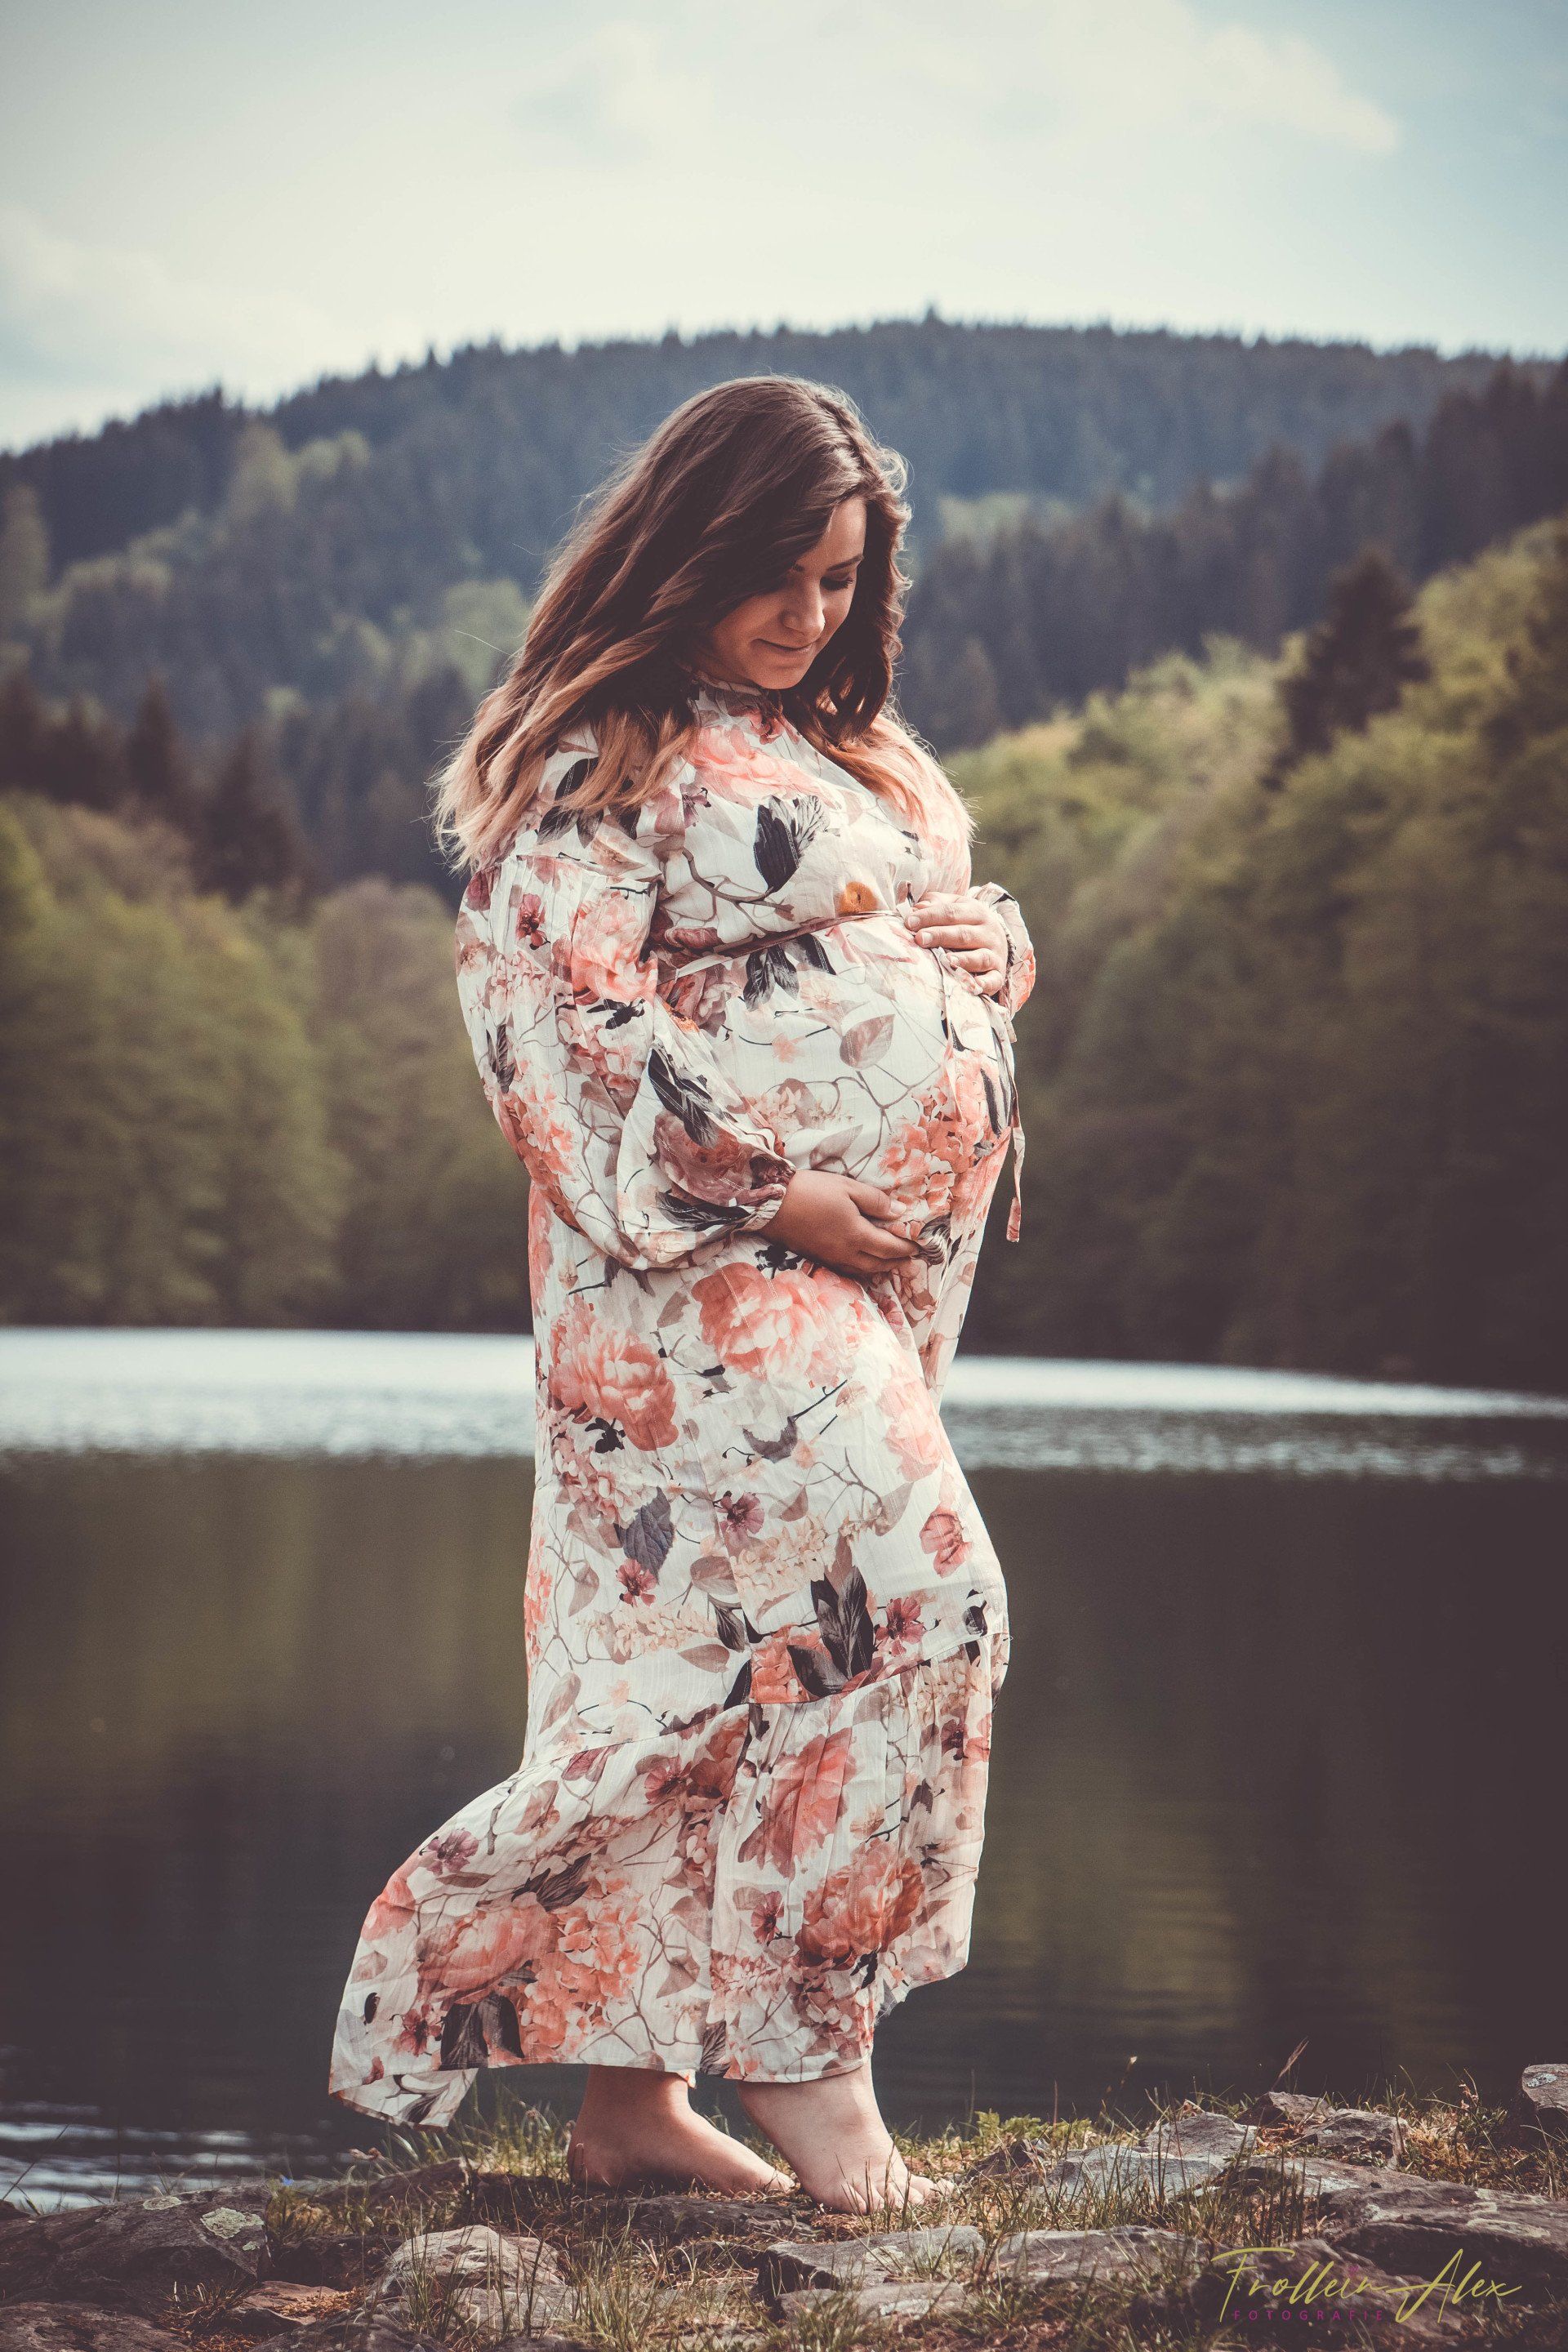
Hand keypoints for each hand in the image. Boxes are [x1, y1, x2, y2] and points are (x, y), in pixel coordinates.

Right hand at [765, 1171, 919, 1276]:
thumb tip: (900, 1213)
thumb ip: (875, 1201)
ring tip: (891, 1264)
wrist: (771, 1205)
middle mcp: (846, 1252)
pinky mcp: (817, 1257)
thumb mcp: (847, 1188)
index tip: (920, 1245)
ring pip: (863, 1270)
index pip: (890, 1247)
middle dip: (897, 1261)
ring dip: (881, 1268)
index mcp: (856, 1235)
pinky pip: (847, 1269)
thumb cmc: (811, 1191)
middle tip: (911, 1258)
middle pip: (879, 1263)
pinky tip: (862, 1263)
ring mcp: (830, 1258)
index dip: (907, 1247)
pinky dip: (861, 1269)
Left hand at [904, 892, 1009, 994]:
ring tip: (947, 960)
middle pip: (963, 934)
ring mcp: (994, 954)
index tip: (909, 923)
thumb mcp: (955, 907)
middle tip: (920, 939)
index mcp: (976, 912)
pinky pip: (994, 980)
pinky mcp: (998, 974)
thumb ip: (935, 905)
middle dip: (941, 935)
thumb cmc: (965, 923)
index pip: (951, 912)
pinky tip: (975, 985)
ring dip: (964, 960)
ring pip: (980, 957)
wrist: (997, 939)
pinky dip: (986, 983)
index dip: (930, 916)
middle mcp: (988, 933)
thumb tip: (916, 910)